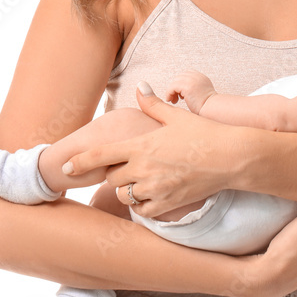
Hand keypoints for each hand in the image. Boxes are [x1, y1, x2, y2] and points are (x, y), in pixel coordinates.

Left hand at [65, 85, 245, 217]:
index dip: (79, 163)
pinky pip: (142, 210)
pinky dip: (142, 204)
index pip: (99, 155)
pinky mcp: (167, 204)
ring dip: (127, 189)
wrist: (230, 158)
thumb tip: (141, 86)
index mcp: (140, 145)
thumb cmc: (204, 133)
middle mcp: (143, 169)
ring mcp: (154, 189)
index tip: (66, 168)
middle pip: (112, 177)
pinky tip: (151, 195)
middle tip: (127, 167)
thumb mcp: (176, 116)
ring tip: (141, 180)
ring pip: (125, 195)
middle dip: (115, 173)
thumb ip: (153, 105)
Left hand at [165, 70, 216, 113]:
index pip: (185, 75)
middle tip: (175, 98)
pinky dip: (169, 93)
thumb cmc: (207, 106)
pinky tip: (171, 101)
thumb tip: (181, 91)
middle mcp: (196, 76)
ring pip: (174, 82)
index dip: (180, 84)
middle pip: (179, 77)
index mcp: (200, 77)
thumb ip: (194, 88)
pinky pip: (172, 87)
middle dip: (175, 87)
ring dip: (171, 91)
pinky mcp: (187, 86)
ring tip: (174, 100)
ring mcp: (192, 80)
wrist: (213, 109)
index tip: (180, 94)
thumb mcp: (202, 92)